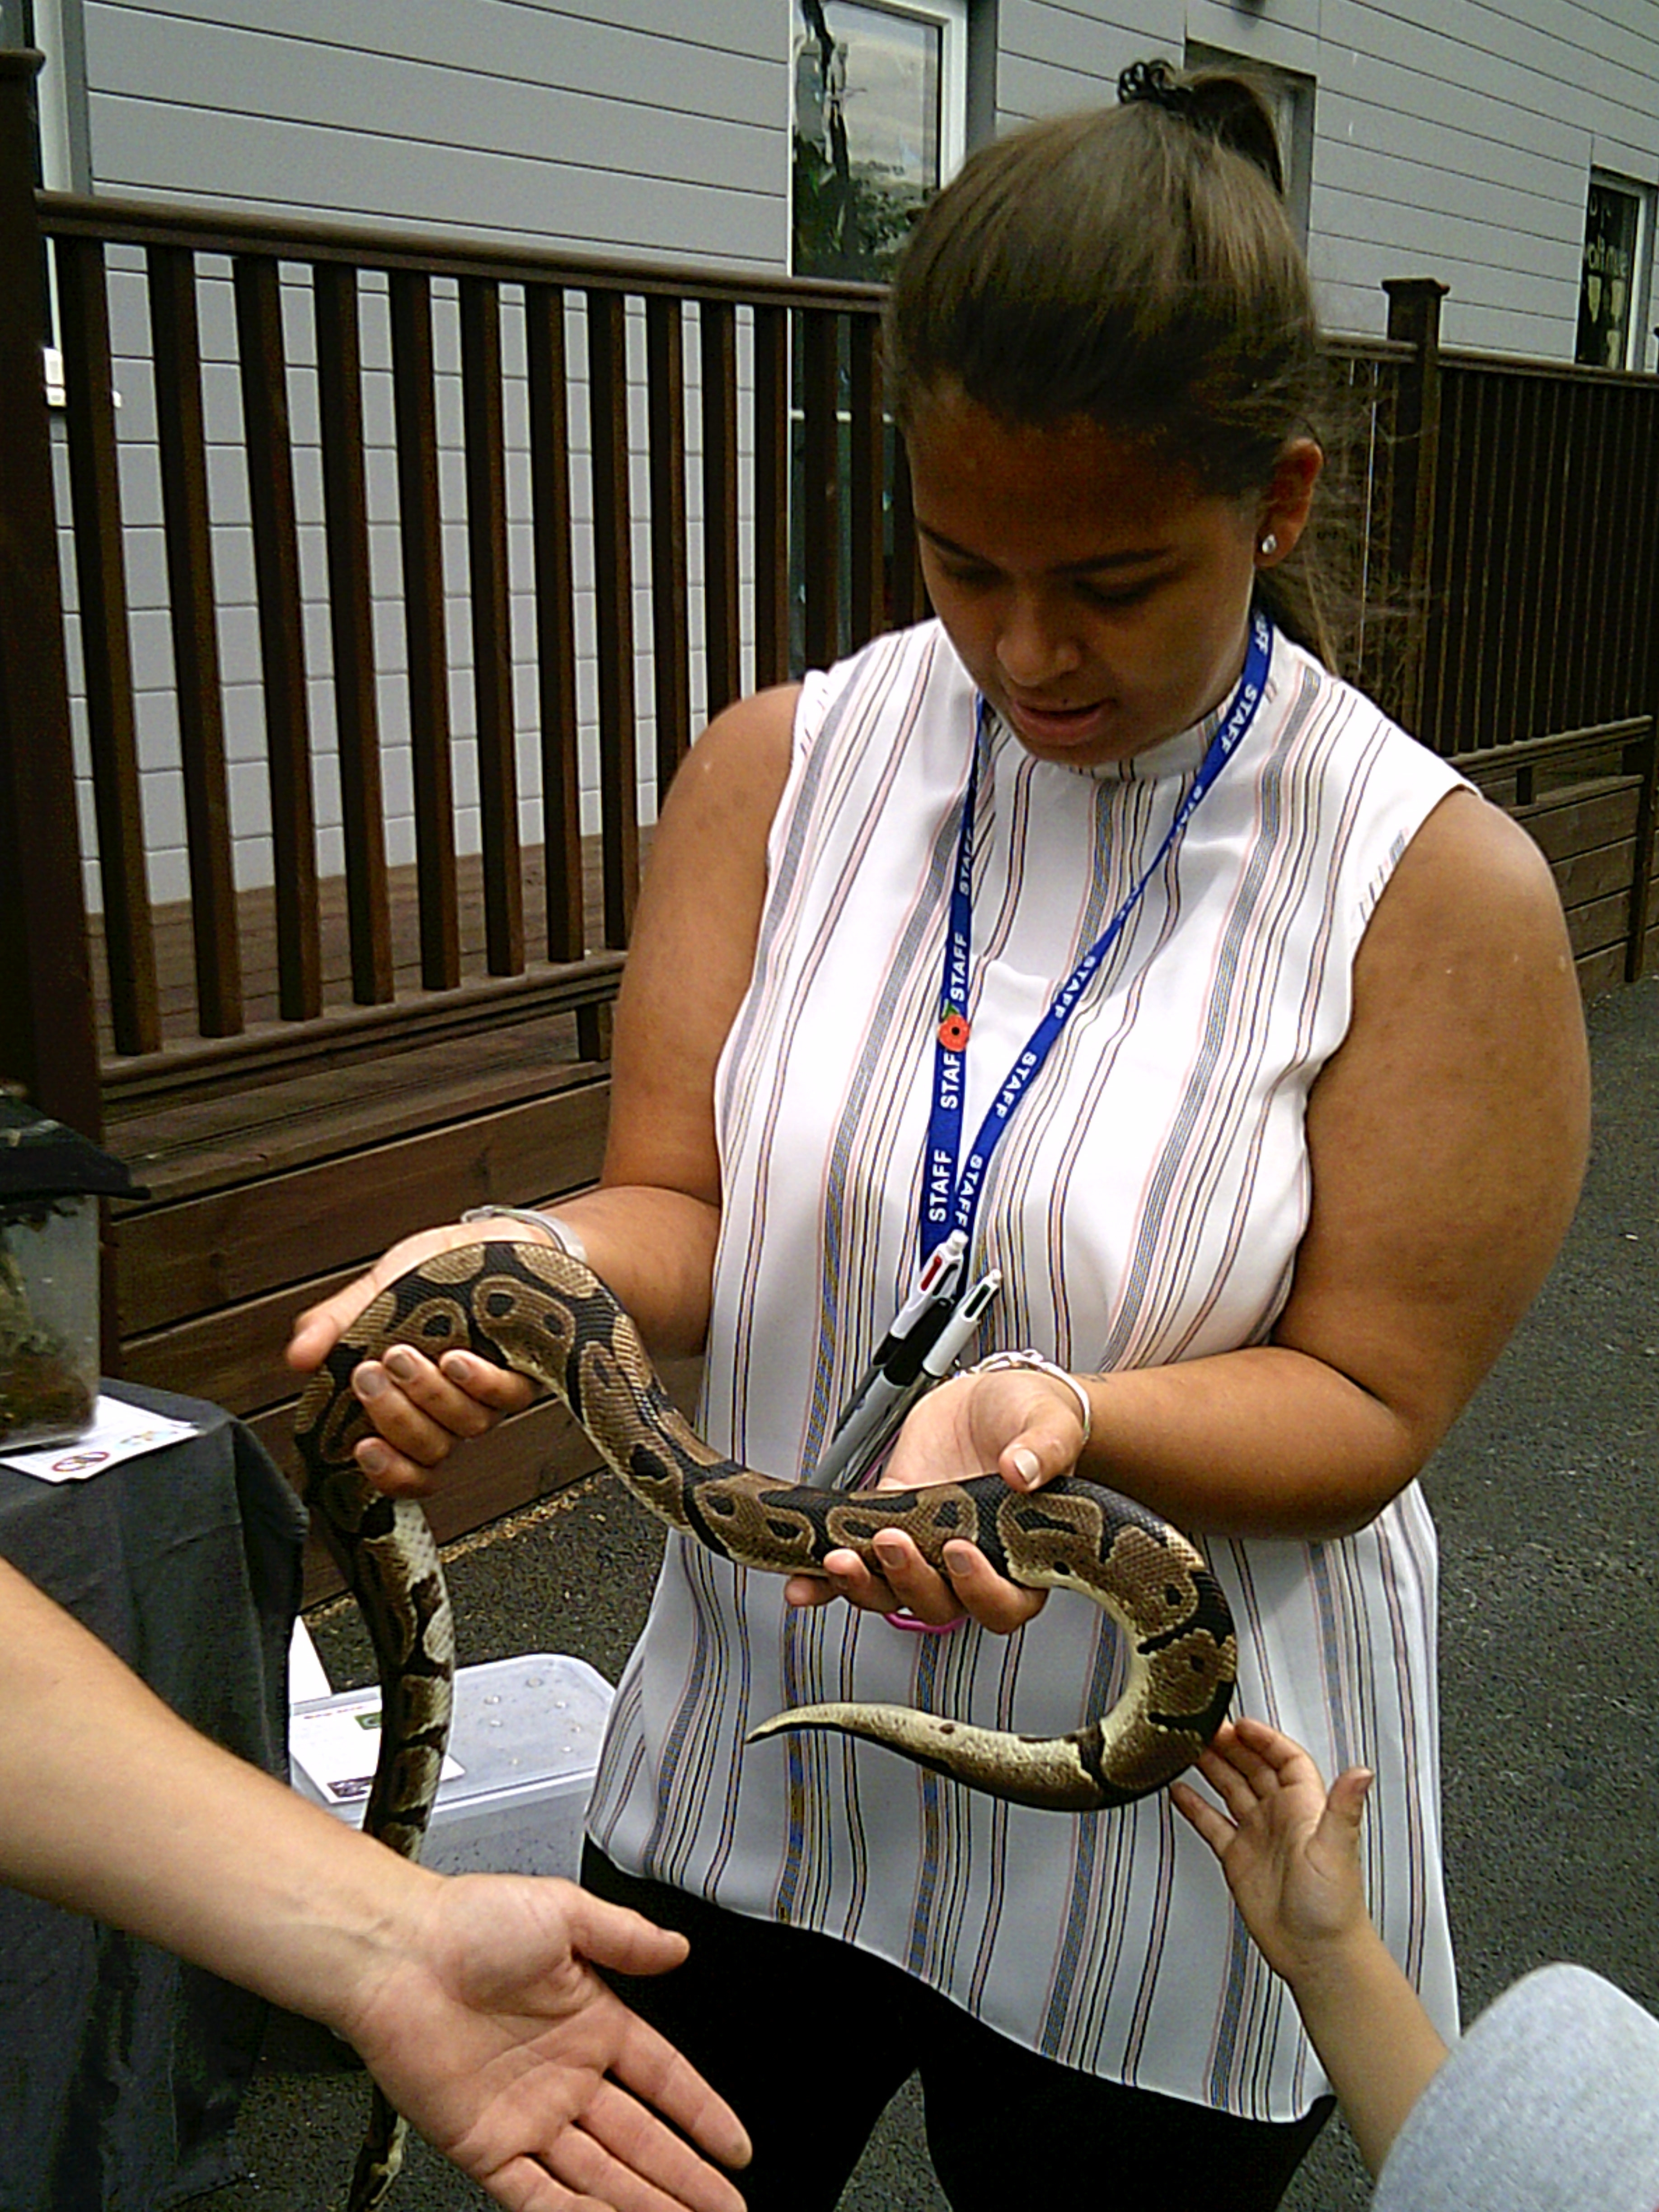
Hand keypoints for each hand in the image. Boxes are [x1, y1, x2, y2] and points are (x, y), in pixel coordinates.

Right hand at [286, 1223, 539, 1495]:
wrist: (489, 1240)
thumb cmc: (434, 1273)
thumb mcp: (373, 1293)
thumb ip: (334, 1326)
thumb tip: (298, 1357)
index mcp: (412, 1404)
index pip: (406, 1468)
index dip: (386, 1472)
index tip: (362, 1448)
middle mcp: (452, 1408)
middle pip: (429, 1449)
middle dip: (394, 1417)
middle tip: (371, 1374)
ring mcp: (487, 1393)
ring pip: (465, 1425)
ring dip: (429, 1393)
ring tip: (404, 1355)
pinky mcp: (522, 1372)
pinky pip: (504, 1394)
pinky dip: (476, 1381)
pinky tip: (455, 1359)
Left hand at [337, 1871, 750, 2211]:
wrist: (396, 1954)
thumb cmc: (468, 1921)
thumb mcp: (564, 1911)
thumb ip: (626, 1936)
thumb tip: (677, 1947)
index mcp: (591, 2021)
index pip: (664, 2080)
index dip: (702, 2114)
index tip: (736, 2146)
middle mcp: (565, 2075)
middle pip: (642, 2141)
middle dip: (686, 2178)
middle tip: (726, 2208)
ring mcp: (528, 2115)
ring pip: (599, 2176)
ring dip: (643, 2203)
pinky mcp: (487, 2143)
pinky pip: (536, 2193)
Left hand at [783, 1365, 1087, 1633]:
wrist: (991, 1400)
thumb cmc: (1031, 1420)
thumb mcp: (1050, 1424)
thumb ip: (1045, 1448)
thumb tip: (1022, 1470)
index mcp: (1022, 1557)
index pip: (1007, 1602)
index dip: (981, 1589)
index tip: (959, 1552)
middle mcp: (971, 1566)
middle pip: (940, 1604)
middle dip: (910, 1580)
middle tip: (893, 1542)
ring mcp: (925, 1550)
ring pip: (892, 1593)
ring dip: (862, 1585)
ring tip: (839, 1559)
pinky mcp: (887, 1525)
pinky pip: (857, 1565)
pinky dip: (824, 1582)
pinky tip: (802, 1583)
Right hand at [1170, 1715, 1373, 1986]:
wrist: (1316, 1954)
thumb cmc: (1333, 1907)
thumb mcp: (1336, 1849)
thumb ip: (1344, 1808)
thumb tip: (1363, 1772)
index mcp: (1305, 1808)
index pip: (1285, 1759)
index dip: (1264, 1739)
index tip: (1240, 1724)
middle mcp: (1280, 1817)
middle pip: (1253, 1768)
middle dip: (1230, 1746)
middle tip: (1203, 1728)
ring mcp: (1258, 1837)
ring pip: (1232, 1790)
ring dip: (1212, 1768)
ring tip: (1188, 1748)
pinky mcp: (1239, 1859)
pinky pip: (1214, 1825)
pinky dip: (1197, 1807)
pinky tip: (1181, 1793)